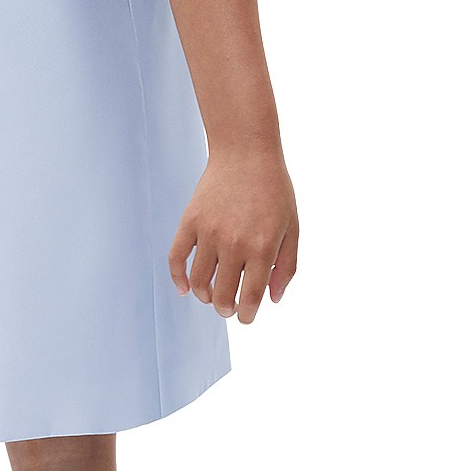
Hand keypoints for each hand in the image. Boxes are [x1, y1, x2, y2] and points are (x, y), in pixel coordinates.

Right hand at [169, 145, 297, 322]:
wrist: (246, 152)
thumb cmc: (274, 190)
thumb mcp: (293, 228)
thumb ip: (286, 266)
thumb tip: (272, 299)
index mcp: (262, 247)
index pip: (251, 296)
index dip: (248, 314)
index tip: (246, 317)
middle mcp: (234, 243)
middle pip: (222, 294)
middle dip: (226, 309)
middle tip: (229, 308)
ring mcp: (208, 232)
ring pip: (199, 281)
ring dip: (205, 296)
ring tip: (212, 296)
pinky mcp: (190, 222)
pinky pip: (177, 258)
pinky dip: (178, 278)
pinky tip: (185, 288)